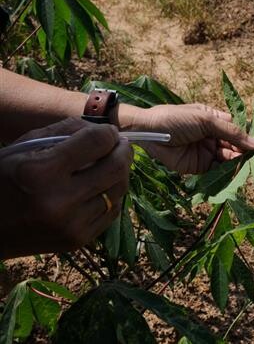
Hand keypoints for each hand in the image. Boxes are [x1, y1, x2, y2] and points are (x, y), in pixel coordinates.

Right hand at [0, 118, 132, 258]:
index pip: (96, 142)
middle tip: (120, 145)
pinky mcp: (77, 240)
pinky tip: (104, 186)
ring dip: (121, 173)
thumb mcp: (23, 147)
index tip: (108, 132)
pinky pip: (112, 212)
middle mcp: (59, 200)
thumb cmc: (1, 180)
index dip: (108, 133)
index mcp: (40, 171)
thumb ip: (64, 131)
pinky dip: (113, 195)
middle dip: (124, 150)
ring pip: (118, 190)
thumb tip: (105, 130)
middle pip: (115, 167)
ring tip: (113, 163)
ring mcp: (70, 224)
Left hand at [128, 104, 253, 173]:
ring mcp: (206, 152)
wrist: (150, 133)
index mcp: (215, 121)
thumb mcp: (206, 120)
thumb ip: (231, 132)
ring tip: (245, 165)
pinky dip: (226, 173)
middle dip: (244, 152)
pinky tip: (234, 173)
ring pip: (228, 160)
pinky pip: (216, 171)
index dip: (248, 139)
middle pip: (235, 147)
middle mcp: (212, 137)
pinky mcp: (199, 167)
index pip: (237, 131)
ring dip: (237, 163)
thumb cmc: (176, 119)